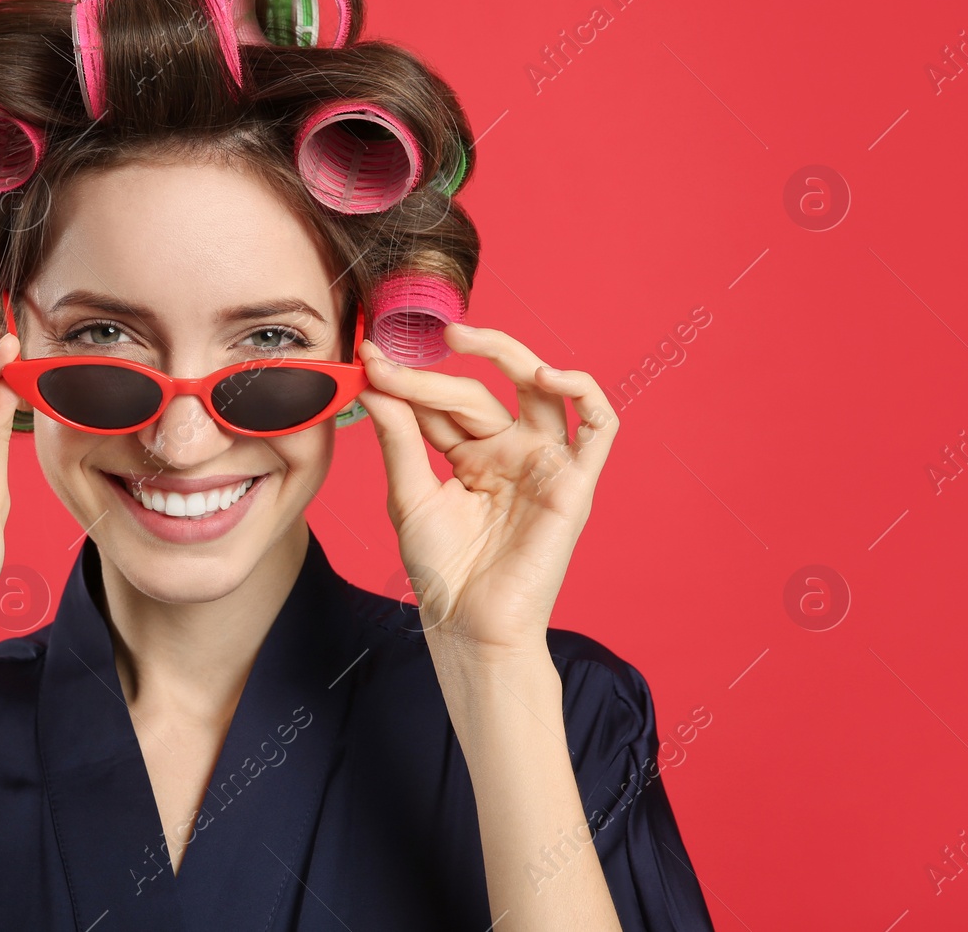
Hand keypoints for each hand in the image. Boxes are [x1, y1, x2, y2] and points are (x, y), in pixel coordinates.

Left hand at [355, 325, 619, 661]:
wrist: (467, 627)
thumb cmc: (442, 572)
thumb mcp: (409, 496)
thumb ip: (399, 438)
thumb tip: (375, 382)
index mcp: (472, 455)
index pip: (444, 402)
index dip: (408, 379)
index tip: (368, 359)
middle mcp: (511, 452)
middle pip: (480, 392)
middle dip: (431, 374)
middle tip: (391, 357)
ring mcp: (544, 463)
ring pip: (540, 389)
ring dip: (508, 353)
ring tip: (461, 338)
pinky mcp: (574, 482)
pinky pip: (599, 425)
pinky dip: (583, 390)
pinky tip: (546, 375)